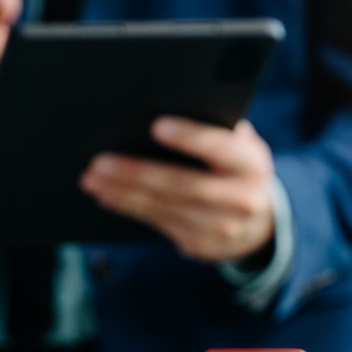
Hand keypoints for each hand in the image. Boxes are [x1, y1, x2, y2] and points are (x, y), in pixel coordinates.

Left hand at [81, 116, 276, 263]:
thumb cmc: (235, 168)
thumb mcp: (239, 145)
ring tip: (92, 178)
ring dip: (123, 193)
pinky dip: (128, 208)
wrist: (258, 224)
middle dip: (137, 172)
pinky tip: (106, 195)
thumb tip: (169, 105)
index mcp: (252, 164)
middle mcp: (242, 199)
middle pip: (182, 185)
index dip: (189, 137)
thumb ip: (216, 127)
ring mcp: (221, 229)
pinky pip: (157, 224)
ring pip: (164, 208)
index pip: (221, 148)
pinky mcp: (199, 246)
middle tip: (100, 161)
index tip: (155, 125)